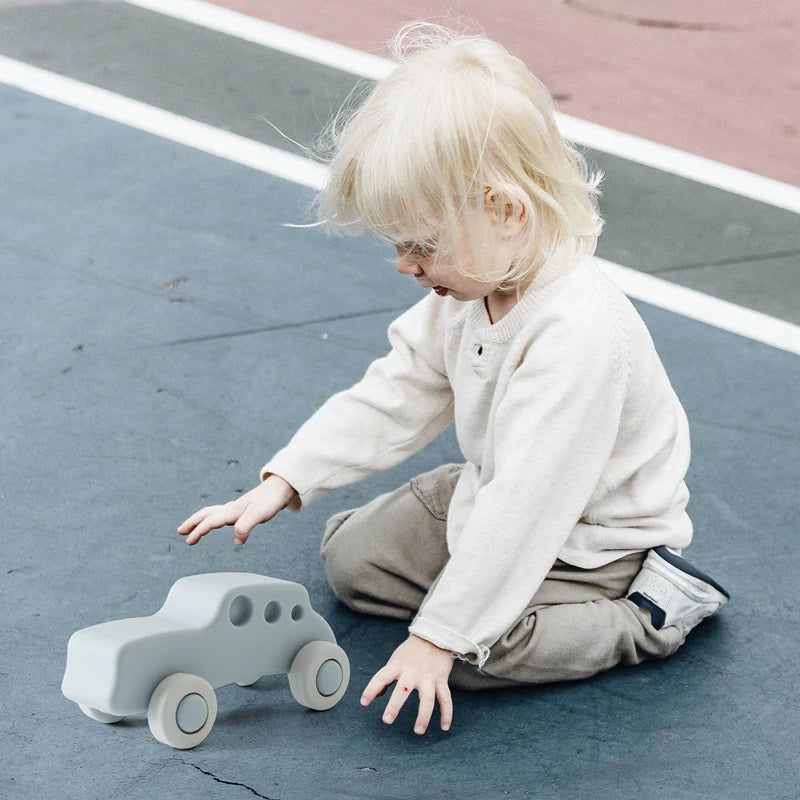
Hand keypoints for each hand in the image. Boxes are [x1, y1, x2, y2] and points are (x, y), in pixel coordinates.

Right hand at [178, 474, 296, 545]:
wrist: (282, 488)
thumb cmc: (271, 500)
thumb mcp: (258, 515)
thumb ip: (245, 527)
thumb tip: (236, 541)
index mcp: (232, 510)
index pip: (211, 521)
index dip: (198, 531)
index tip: (189, 541)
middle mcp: (232, 508)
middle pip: (206, 514)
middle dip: (192, 523)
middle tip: (181, 531)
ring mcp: (237, 508)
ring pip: (213, 513)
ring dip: (201, 520)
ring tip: (194, 528)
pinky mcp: (244, 509)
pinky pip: (224, 514)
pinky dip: (216, 518)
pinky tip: (221, 521)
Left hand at [361, 635, 453, 734]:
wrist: (435, 635)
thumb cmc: (412, 650)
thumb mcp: (396, 659)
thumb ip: (387, 676)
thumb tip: (376, 695)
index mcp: (398, 665)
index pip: (381, 677)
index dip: (371, 689)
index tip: (364, 702)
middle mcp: (413, 672)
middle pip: (403, 690)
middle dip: (395, 705)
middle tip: (387, 720)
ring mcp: (428, 677)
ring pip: (427, 698)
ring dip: (423, 716)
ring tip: (418, 730)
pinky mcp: (441, 679)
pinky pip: (446, 698)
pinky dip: (446, 713)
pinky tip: (444, 726)